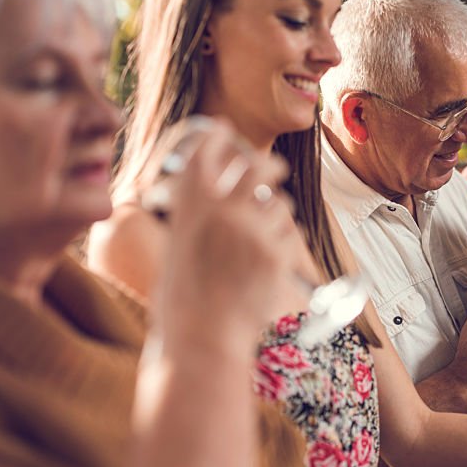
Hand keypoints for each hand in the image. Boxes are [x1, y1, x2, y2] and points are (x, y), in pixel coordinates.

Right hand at [157, 119, 306, 344]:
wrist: (202, 336)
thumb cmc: (183, 300)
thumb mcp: (176, 246)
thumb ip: (197, 219)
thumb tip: (219, 201)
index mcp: (188, 204)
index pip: (206, 149)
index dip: (218, 135)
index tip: (225, 130)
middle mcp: (221, 208)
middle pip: (256, 165)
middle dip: (269, 164)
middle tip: (275, 167)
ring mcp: (251, 229)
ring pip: (280, 204)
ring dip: (276, 214)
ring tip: (261, 239)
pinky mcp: (276, 252)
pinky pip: (290, 236)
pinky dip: (282, 245)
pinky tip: (268, 264)